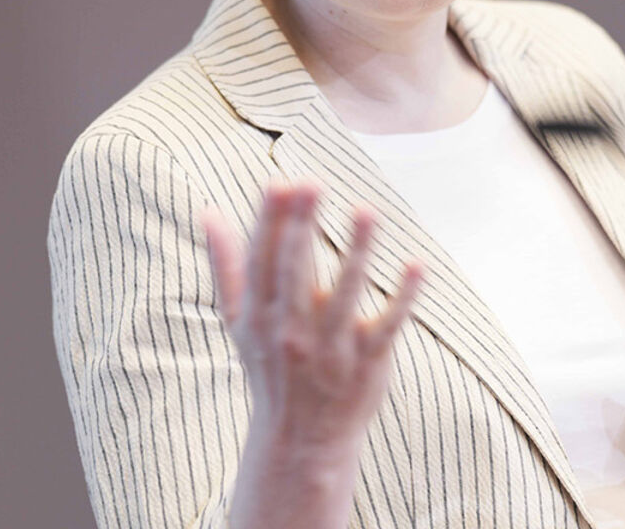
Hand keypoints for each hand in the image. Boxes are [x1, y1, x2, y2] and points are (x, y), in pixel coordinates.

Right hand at [202, 179, 424, 528]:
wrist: (300, 441)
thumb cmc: (270, 369)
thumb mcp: (240, 321)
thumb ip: (227, 263)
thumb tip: (207, 211)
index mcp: (259, 315)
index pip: (264, 260)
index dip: (271, 222)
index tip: (279, 182)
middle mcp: (291, 330)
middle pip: (296, 270)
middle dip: (302, 227)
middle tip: (311, 182)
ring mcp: (331, 347)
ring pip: (345, 293)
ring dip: (356, 252)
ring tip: (366, 210)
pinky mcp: (368, 362)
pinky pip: (387, 325)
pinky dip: (403, 297)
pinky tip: (416, 264)